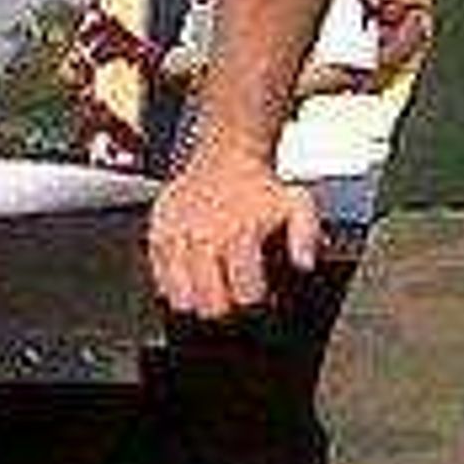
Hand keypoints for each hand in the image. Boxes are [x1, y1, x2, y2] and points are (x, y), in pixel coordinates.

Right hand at [147, 150, 320, 319]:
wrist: (226, 156)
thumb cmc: (259, 185)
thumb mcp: (296, 204)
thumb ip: (306, 235)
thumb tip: (304, 264)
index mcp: (240, 236)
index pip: (245, 292)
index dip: (255, 298)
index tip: (258, 295)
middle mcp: (205, 239)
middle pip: (209, 301)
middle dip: (224, 307)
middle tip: (231, 300)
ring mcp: (178, 238)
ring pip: (180, 294)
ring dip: (196, 301)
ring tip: (208, 295)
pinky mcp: (158, 234)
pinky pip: (158, 275)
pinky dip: (170, 284)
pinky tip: (186, 281)